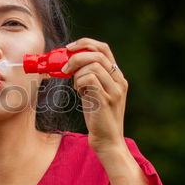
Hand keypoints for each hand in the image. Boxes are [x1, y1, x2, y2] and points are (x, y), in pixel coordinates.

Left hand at [61, 37, 127, 153]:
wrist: (107, 141)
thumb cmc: (98, 117)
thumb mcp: (94, 93)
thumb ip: (88, 78)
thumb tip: (69, 64)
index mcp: (117, 76)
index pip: (103, 48)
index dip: (85, 43)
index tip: (69, 48)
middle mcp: (119, 81)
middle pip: (97, 54)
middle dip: (76, 57)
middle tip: (64, 68)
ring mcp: (114, 90)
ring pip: (93, 66)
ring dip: (77, 74)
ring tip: (77, 88)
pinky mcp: (106, 100)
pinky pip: (90, 80)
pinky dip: (80, 83)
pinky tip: (80, 93)